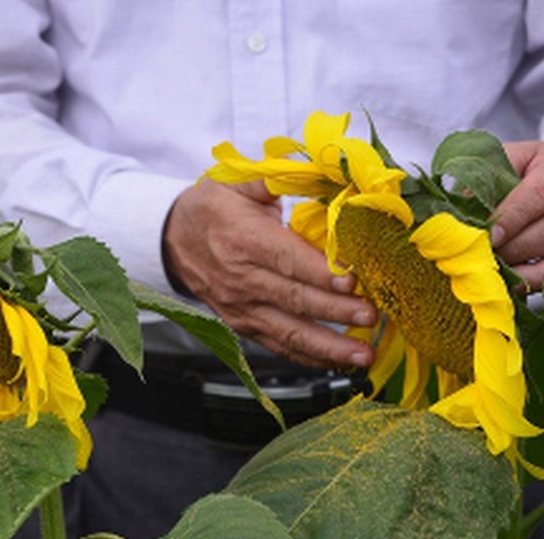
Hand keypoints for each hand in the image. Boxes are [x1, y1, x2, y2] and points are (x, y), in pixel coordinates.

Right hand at [163, 180, 376, 369]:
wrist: (173, 240)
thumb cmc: (213, 207)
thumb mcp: (238, 181)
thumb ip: (278, 179)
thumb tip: (324, 172)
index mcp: (243, 239)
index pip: (287, 260)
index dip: (320, 272)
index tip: (353, 280)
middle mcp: (241, 279)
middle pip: (294, 299)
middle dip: (336, 311)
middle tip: (371, 316)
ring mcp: (242, 308)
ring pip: (289, 332)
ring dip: (329, 347)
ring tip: (363, 354)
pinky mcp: (244, 326)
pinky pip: (280, 346)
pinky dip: (311, 358)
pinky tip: (339, 362)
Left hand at [493, 141, 543, 290]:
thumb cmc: (535, 173)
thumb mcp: (514, 162)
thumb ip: (487, 179)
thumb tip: (461, 215)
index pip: (543, 193)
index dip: (512, 217)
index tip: (488, 236)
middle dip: (517, 250)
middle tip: (488, 261)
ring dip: (532, 276)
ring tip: (503, 279)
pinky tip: (536, 293)